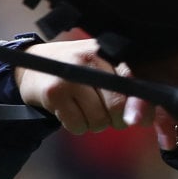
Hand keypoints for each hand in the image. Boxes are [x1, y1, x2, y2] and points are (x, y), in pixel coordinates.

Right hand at [13, 38, 149, 132]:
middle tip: (109, 118)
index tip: (142, 120)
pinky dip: (77, 126)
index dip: (139, 105)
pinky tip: (70, 112)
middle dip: (117, 120)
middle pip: (116, 105)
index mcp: (105, 52)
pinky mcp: (54, 93)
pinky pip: (78, 125)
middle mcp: (89, 59)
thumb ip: (124, 87)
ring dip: (94, 124)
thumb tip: (147, 119)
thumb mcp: (100, 68)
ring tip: (84, 110)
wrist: (31, 66)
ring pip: (98, 119)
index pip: (131, 80)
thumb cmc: (76, 71)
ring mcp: (71, 76)